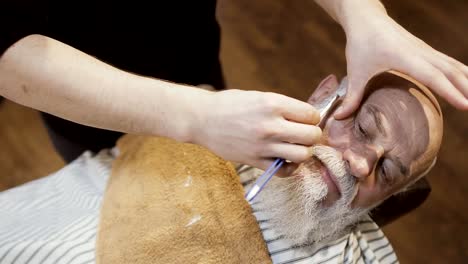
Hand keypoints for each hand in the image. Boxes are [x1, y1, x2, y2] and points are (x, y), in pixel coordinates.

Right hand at [192, 89, 321, 175]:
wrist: (202, 119)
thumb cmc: (230, 105)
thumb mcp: (259, 96)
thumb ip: (283, 107)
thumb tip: (306, 118)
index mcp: (273, 104)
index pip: (312, 115)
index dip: (311, 118)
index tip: (304, 119)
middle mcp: (271, 125)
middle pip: (312, 136)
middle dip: (312, 135)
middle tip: (303, 134)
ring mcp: (263, 145)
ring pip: (303, 155)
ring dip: (302, 152)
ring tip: (294, 147)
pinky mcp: (255, 161)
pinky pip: (285, 171)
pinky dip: (289, 168)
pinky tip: (284, 160)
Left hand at [334, 7, 467, 118]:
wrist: (367, 19)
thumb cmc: (361, 44)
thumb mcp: (356, 71)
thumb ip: (352, 96)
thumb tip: (339, 118)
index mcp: (405, 57)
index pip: (432, 76)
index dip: (449, 91)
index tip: (465, 105)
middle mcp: (421, 52)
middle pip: (450, 71)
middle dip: (466, 88)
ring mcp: (425, 50)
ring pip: (453, 65)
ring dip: (467, 80)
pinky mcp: (425, 50)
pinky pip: (449, 62)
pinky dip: (461, 72)